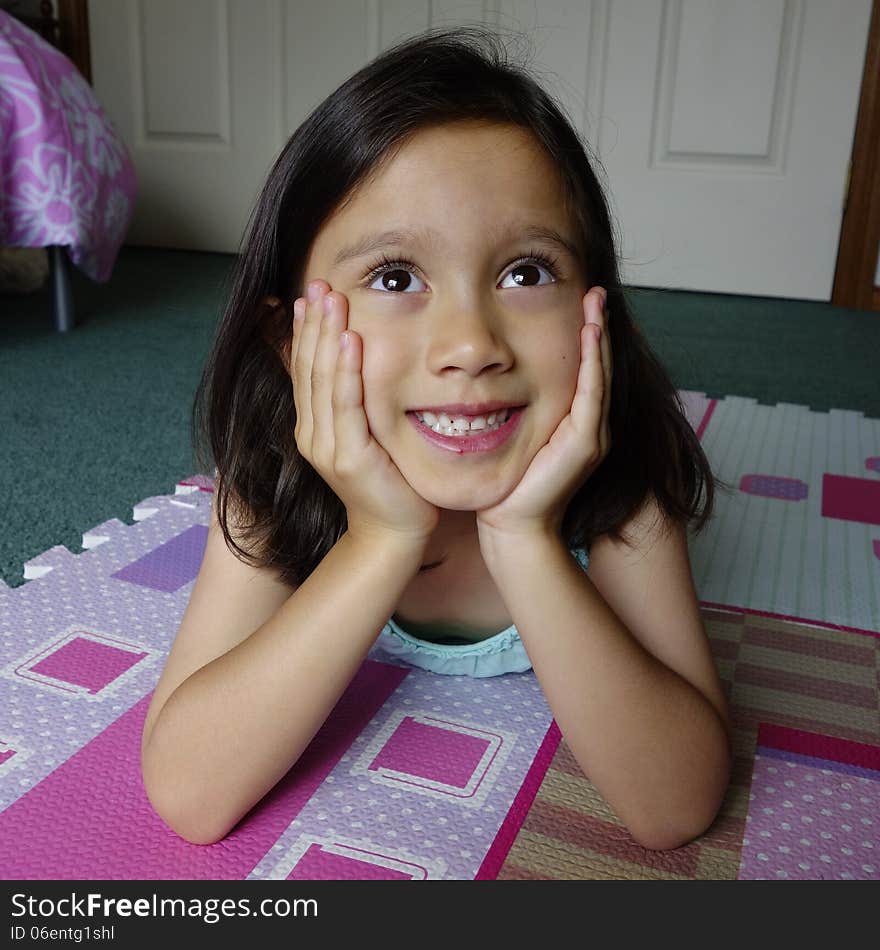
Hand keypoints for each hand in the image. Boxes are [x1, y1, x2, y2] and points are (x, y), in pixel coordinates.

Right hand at [291, 280, 439, 543]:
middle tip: (317, 284)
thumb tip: (355, 368)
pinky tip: (348, 341)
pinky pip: (346, 406)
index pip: (304, 370)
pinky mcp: (349, 457)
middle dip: (312, 323)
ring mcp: (326, 447)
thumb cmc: (387, 484)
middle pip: (307, 368)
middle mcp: (311, 435)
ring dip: (325, 336)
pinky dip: (345, 372)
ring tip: (330, 299)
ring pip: (322, 381)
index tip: (309, 296)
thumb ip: (353, 405)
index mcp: (313, 428)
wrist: (393, 533)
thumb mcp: (364, 438)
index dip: (305, 332)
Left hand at [476, 286, 611, 539]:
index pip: (583, 370)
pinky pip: (591, 393)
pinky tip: (590, 335)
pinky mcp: (586, 443)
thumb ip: (511, 409)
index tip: (580, 302)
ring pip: (600, 374)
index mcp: (573, 423)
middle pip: (599, 366)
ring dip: (599, 336)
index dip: (585, 336)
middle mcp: (589, 426)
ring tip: (597, 302)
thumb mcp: (510, 436)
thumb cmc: (506, 485)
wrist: (512, 526)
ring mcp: (592, 434)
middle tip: (596, 291)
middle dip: (598, 326)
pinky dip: (593, 363)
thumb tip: (487, 382)